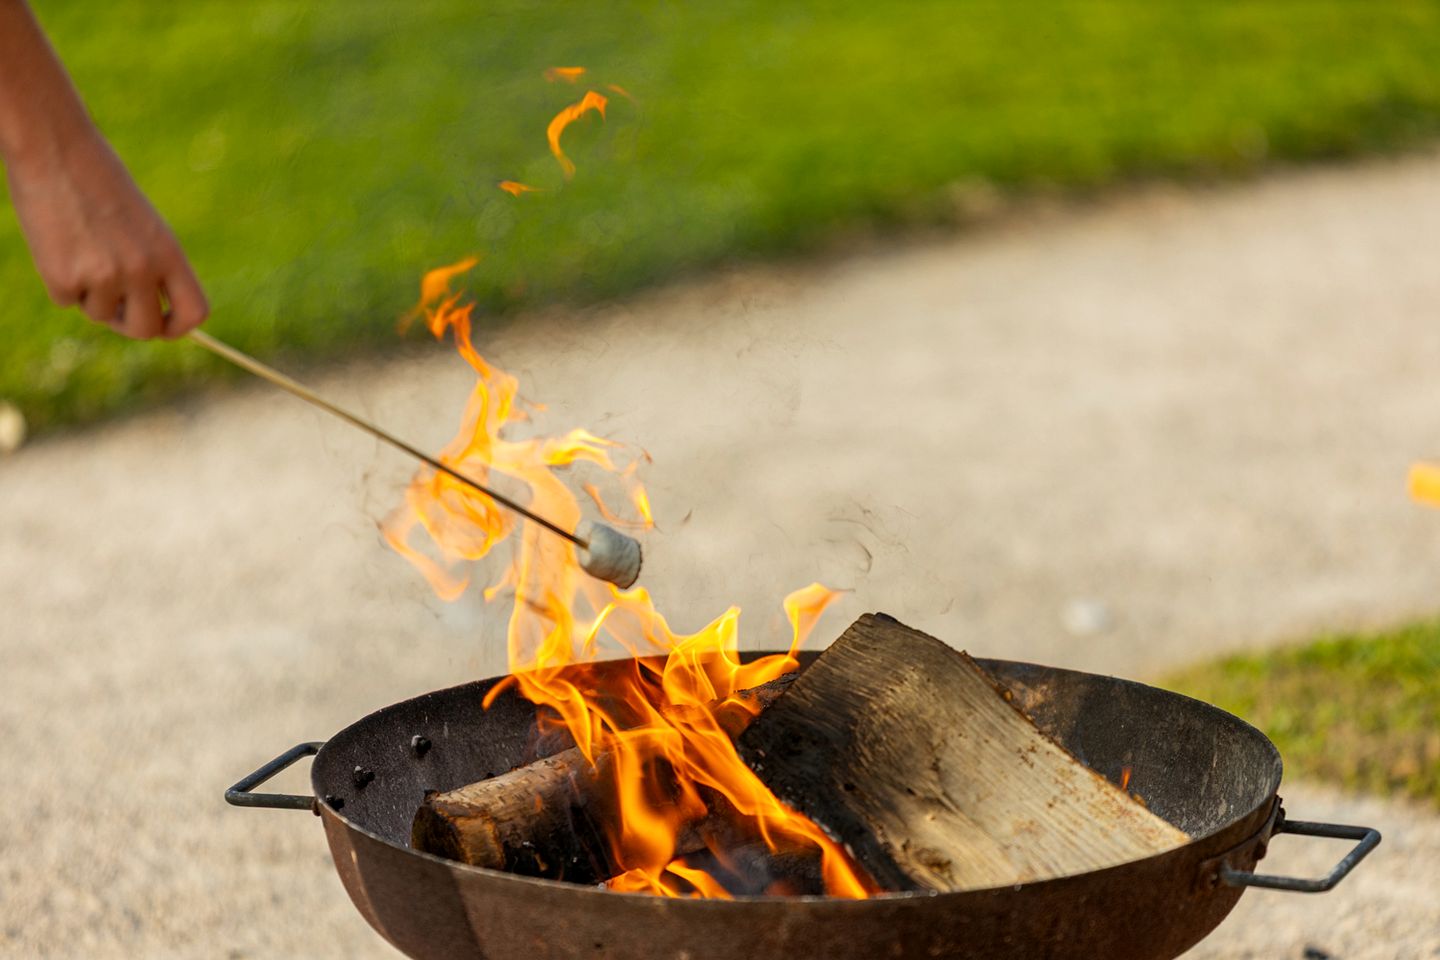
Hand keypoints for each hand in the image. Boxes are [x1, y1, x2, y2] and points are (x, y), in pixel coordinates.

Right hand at [6, 129, 207, 338]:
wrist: (54, 149)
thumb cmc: (99, 181)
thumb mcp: (143, 224)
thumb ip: (153, 266)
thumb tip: (150, 317)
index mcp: (169, 253)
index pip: (194, 311)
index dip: (179, 327)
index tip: (164, 325)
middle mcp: (142, 269)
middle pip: (146, 330)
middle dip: (129, 323)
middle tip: (114, 305)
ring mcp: (103, 276)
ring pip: (100, 314)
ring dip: (89, 294)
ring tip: (80, 249)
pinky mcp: (63, 278)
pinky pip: (66, 300)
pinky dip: (60, 280)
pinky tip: (57, 243)